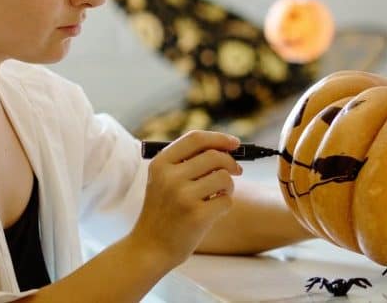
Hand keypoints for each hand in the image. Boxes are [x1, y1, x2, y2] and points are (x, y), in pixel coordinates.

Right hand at [127, 130, 242, 267]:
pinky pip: (227, 200)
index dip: (219, 138)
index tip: (235, 143)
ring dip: (229, 186)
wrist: (150, 247)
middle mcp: (170, 177)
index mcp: (161, 164)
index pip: (195, 138)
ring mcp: (183, 196)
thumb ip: (188, 161)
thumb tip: (228, 147)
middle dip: (231, 163)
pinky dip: (225, 205)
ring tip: (218, 195)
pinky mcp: (197, 215)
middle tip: (237, 171)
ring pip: (224, 177)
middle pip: (215, 156)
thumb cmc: (164, 211)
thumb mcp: (163, 180)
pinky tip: (213, 212)